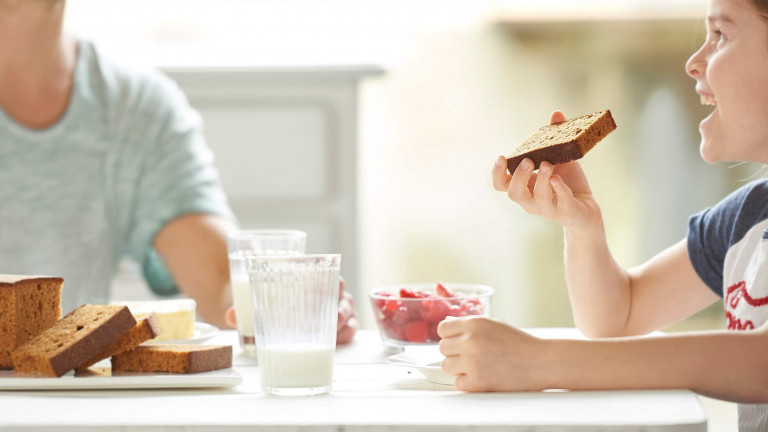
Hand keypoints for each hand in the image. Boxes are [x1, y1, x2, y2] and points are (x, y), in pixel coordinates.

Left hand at [224, 276, 357, 343]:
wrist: (266, 306)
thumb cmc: (265, 298)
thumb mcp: (254, 298)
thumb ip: (242, 306)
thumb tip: (230, 316)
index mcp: (311, 277)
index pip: (329, 273)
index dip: (333, 280)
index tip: (332, 285)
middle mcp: (326, 291)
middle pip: (341, 294)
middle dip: (340, 305)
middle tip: (332, 316)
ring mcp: (334, 308)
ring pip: (348, 311)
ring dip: (344, 321)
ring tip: (334, 331)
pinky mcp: (338, 326)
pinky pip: (350, 329)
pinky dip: (347, 334)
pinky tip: (337, 342)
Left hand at [437, 316, 549, 391]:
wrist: (540, 362)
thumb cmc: (520, 344)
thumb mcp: (494, 325)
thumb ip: (471, 327)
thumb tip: (449, 328)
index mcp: (474, 324)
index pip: (443, 329)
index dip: (449, 336)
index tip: (455, 341)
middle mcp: (470, 341)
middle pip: (443, 348)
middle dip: (454, 352)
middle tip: (468, 356)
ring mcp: (472, 362)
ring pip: (446, 366)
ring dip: (457, 368)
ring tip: (475, 367)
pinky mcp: (477, 382)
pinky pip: (458, 383)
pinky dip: (467, 382)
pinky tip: (481, 377)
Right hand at [492, 110, 600, 232]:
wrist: (586, 208)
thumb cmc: (566, 183)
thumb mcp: (560, 158)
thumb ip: (554, 139)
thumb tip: (556, 113)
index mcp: (524, 187)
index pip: (501, 185)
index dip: (497, 173)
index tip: (501, 157)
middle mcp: (531, 201)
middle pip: (514, 194)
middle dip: (519, 177)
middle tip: (527, 161)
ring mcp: (547, 209)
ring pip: (537, 199)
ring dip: (541, 181)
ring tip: (548, 164)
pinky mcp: (566, 212)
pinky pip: (560, 203)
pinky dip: (559, 190)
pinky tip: (559, 178)